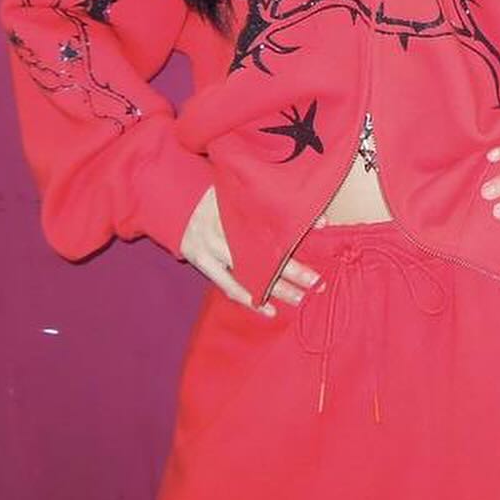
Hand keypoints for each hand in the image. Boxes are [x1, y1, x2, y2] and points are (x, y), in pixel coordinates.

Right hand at [180, 184, 323, 316]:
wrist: (176, 198)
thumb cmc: (217, 192)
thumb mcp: (241, 188)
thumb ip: (273, 199)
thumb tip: (320, 218)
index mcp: (237, 203)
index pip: (272, 217)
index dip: (297, 223)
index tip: (324, 228)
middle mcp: (225, 226)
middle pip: (263, 250)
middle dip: (292, 267)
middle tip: (317, 281)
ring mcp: (212, 246)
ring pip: (249, 271)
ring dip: (275, 287)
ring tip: (300, 298)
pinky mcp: (203, 261)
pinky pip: (228, 285)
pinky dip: (248, 299)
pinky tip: (268, 310)